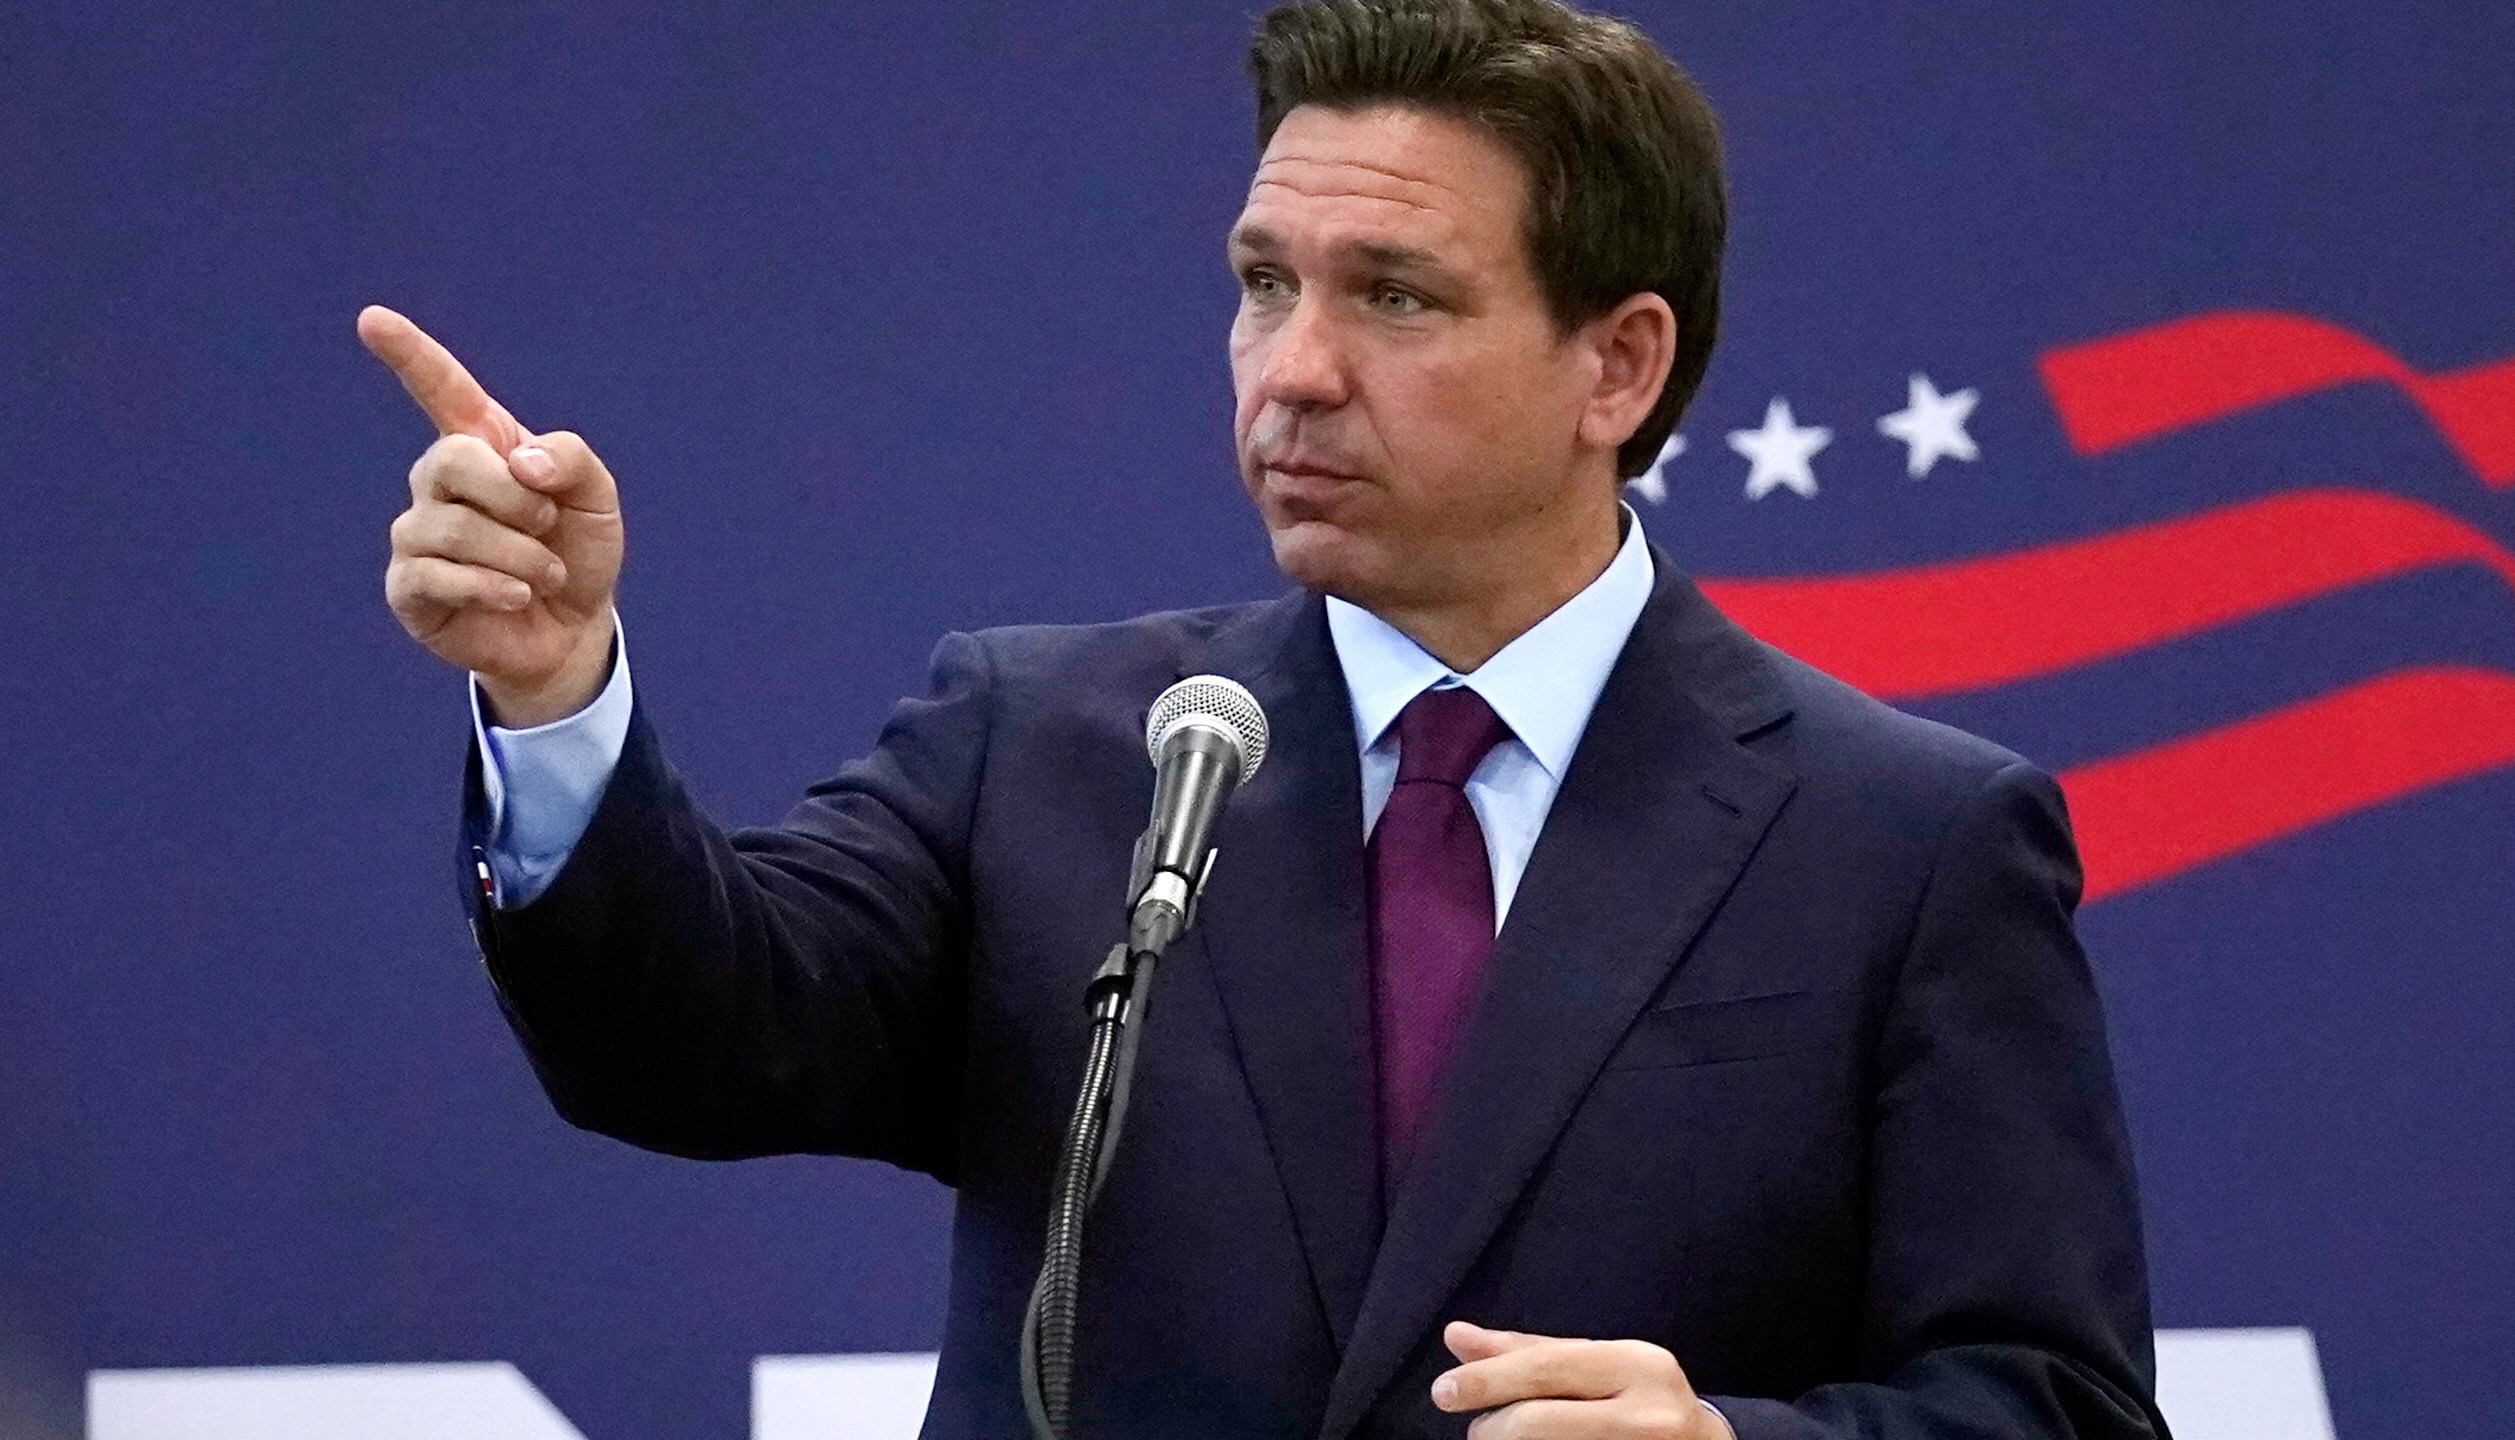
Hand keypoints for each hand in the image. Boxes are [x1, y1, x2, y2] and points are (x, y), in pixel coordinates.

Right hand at [360, 305, 624, 726]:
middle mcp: (438, 482)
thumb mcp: (596, 497)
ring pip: (452, 527)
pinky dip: (489, 586)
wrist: (573, 628)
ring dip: (517, 555)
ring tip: (544, 573)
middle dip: (514, 497)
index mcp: (482, 444)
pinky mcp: (409, 587)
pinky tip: (516, 596)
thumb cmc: (578, 550)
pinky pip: (434, 575)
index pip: (440, 388)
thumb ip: (570, 459)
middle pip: (453, 460)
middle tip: (548, 526)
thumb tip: (517, 462)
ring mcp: (417, 534)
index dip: (408, 353)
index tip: (372, 319)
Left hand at [1431, 1322, 1729, 1438]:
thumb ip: (1528, 1352)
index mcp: (1639, 1366)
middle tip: (1482, 1430)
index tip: (1443, 1392)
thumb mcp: (1597, 1363)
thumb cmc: (1640, 1400)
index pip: (1545, 1370)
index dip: (1486, 1381)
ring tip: (1510, 1438)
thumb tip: (1456, 1337)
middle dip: (1491, 1427)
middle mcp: (1650, 1416)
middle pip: (1535, 1424)